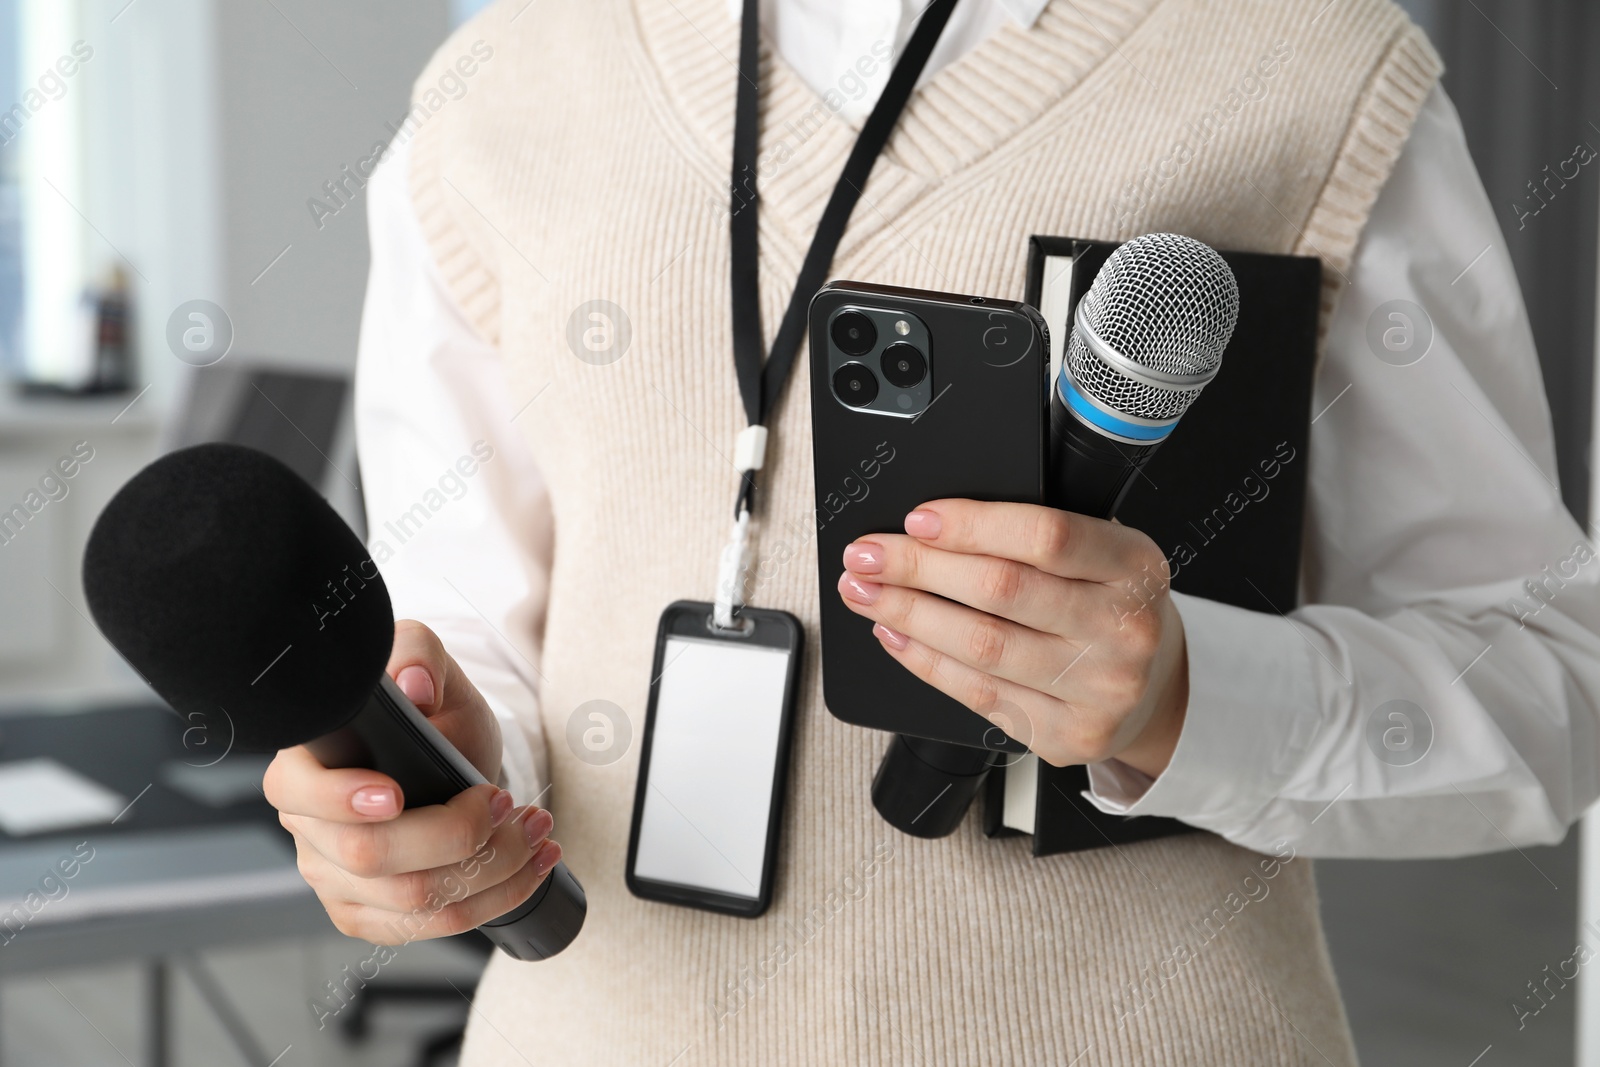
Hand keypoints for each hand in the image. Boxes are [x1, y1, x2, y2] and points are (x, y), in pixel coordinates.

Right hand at [264, 620, 561, 943]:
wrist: (457, 760)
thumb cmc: (433, 716)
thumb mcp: (428, 664)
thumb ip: (415, 652)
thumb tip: (413, 684)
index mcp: (304, 766)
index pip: (299, 793)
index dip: (341, 800)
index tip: (397, 794)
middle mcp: (308, 830)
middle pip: (370, 856)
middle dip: (456, 834)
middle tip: (507, 803)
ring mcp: (336, 880)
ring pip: (411, 899)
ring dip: (491, 867)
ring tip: (534, 829)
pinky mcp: (371, 916)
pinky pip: (432, 926)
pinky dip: (494, 898)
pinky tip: (529, 865)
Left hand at [836, 500, 1187, 775]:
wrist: (1158, 689)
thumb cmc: (1112, 607)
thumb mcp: (1103, 555)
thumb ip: (1034, 538)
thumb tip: (934, 526)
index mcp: (1135, 567)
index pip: (1046, 536)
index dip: (973, 525)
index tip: (917, 519)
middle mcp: (1124, 629)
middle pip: (1000, 591)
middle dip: (918, 568)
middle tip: (867, 555)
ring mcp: (1098, 689)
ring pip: (981, 647)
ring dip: (908, 614)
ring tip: (866, 592)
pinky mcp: (1068, 734)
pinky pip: (979, 694)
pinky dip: (925, 661)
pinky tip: (896, 635)